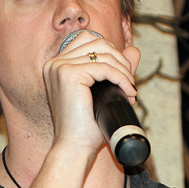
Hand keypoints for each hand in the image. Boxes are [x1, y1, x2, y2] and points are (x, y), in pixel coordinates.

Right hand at [42, 31, 140, 151]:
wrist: (74, 147)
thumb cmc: (85, 126)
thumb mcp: (103, 92)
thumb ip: (115, 69)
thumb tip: (134, 51)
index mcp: (57, 65)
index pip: (88, 39)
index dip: (110, 52)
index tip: (123, 75)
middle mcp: (54, 63)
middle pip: (97, 42)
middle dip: (120, 60)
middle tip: (130, 83)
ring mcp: (59, 67)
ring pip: (103, 54)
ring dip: (123, 70)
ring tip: (130, 89)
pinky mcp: (68, 74)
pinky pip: (104, 67)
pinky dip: (121, 78)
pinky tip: (128, 92)